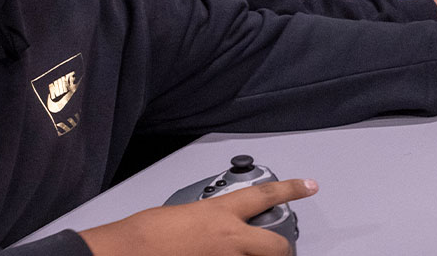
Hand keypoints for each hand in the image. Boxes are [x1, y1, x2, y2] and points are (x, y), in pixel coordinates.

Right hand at [79, 179, 316, 255]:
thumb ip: (209, 218)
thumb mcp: (185, 214)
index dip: (291, 189)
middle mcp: (229, 239)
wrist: (128, 252)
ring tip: (237, 253)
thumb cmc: (147, 233)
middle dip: (283, 247)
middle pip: (277, 245)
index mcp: (220, 213)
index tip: (307, 187)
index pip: (266, 195)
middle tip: (281, 246)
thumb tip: (216, 226)